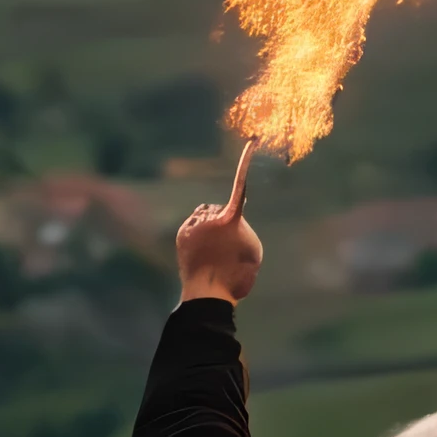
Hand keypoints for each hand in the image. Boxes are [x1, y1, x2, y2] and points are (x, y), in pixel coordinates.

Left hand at [176, 144, 261, 305]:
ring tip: (214, 249)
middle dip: (222, 219)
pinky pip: (193, 224)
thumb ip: (244, 229)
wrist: (209, 293)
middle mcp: (210, 217)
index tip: (251, 142)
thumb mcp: (253, 250)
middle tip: (226, 244)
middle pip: (218, 208)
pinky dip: (198, 233)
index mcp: (231, 219)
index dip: (246, 163)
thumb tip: (234, 221)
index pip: (240, 186)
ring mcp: (194, 225)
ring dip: (209, 225)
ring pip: (204, 215)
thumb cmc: (237, 275)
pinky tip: (203, 251)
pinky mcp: (183, 235)